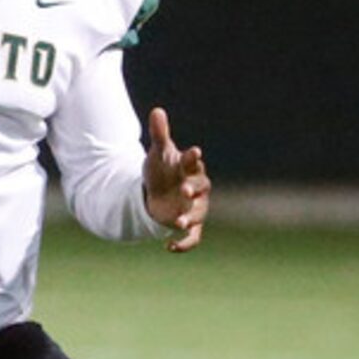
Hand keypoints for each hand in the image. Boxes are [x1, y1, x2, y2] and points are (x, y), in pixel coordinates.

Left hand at [144, 108, 209, 251]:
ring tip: (179, 223)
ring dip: (190, 219)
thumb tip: (157, 111)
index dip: (192, 157)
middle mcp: (196, 188)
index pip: (193, 162)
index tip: (193, 151)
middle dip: (194, 190)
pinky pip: (193, 239)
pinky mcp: (187, 224)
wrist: (158, 192)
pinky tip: (168, 247)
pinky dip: (183, 245)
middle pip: (201, 189)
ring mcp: (194, 208)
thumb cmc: (163, 170)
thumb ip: (160, 134)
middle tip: (185, 191)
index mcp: (190, 169)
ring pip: (198, 214)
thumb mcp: (158, 153)